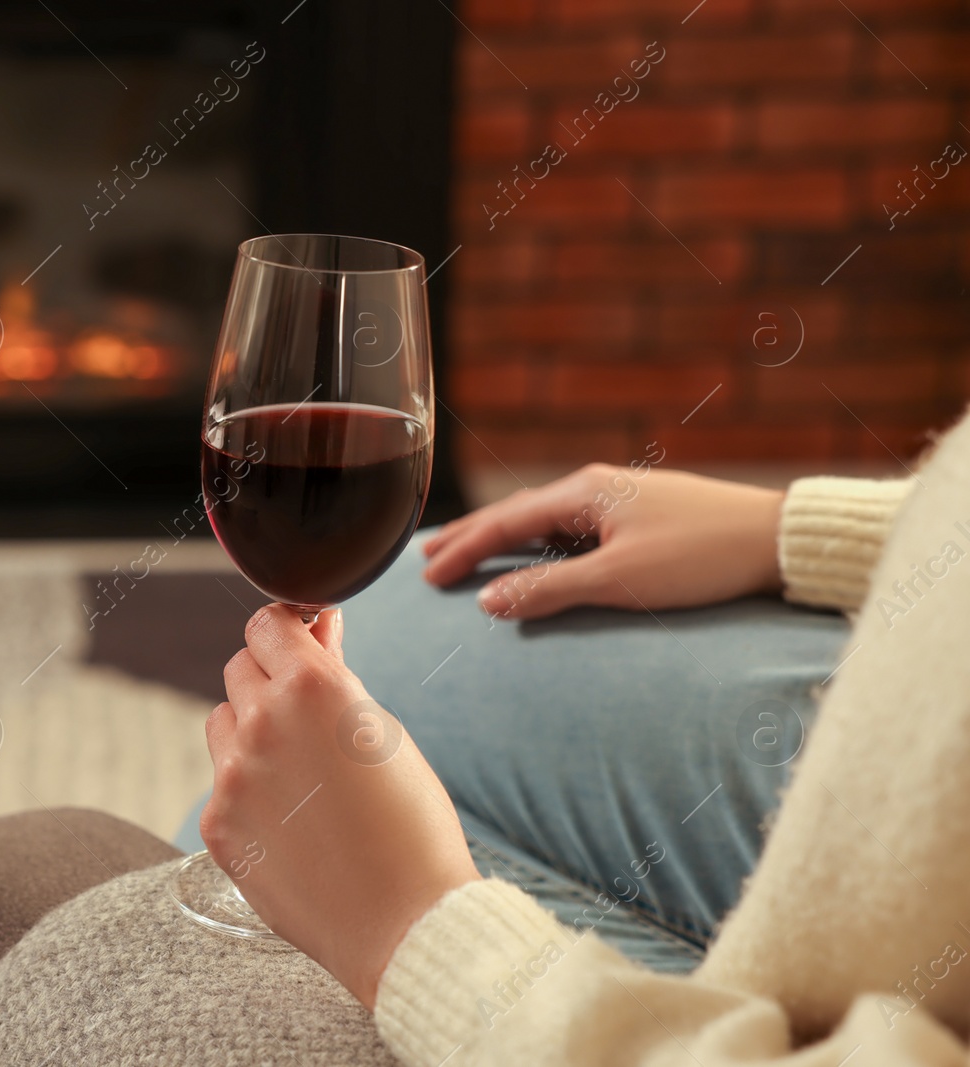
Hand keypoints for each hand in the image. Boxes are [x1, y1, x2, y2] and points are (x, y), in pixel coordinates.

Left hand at [202, 605, 479, 1009]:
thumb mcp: (383, 731)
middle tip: (309, 717)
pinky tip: (291, 821)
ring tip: (301, 774)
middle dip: (270, 680)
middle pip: (240, 668)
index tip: (299, 644)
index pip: (266, 624)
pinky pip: (221, 784)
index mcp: (311, 687)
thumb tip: (313, 630)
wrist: (405, 923)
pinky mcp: (217, 825)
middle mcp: (261, 723)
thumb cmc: (412, 825)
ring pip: (222, 722)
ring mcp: (232, 777)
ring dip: (250, 731)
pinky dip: (247, 790)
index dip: (286, 632)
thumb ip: (335, 675)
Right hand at [422, 464, 785, 619]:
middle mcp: (596, 486)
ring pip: (545, 518)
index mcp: (583, 492)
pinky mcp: (641, 514)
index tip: (426, 575)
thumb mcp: (620, 580)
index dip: (461, 550)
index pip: (503, 522)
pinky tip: (537, 554)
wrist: (779, 539)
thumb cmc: (701, 557)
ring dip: (504, 538)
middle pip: (516, 512)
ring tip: (471, 555)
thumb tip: (487, 600)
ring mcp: (620, 497)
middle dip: (471, 536)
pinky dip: (540, 541)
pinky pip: (572, 526)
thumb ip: (549, 590)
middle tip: (428, 557)